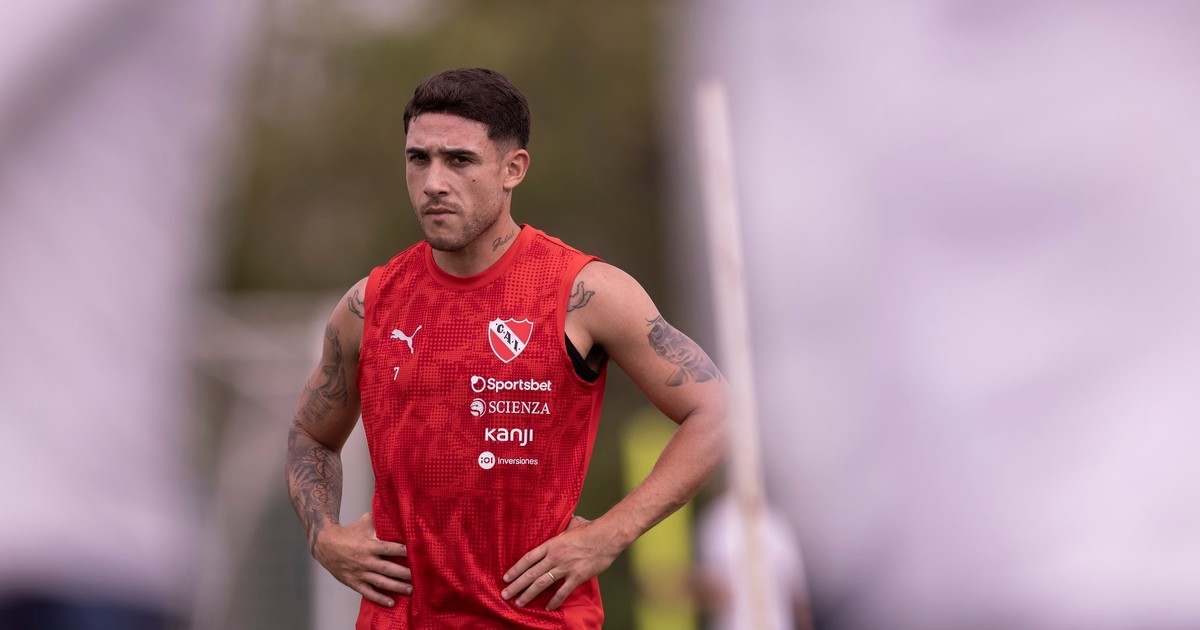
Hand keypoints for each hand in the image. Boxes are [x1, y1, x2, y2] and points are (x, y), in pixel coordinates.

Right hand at [313, 512, 411, 606]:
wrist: (326, 545)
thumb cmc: (349, 533)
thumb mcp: (364, 522)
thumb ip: (380, 519)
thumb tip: (397, 511)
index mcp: (368, 545)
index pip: (387, 549)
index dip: (401, 551)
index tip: (414, 553)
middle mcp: (365, 560)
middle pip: (387, 568)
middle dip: (403, 573)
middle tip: (417, 575)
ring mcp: (359, 573)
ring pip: (380, 582)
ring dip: (396, 587)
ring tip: (410, 589)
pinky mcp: (354, 582)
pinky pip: (368, 592)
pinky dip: (379, 598)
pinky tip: (391, 602)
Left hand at [500, 515, 622, 609]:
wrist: (608, 536)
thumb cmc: (591, 528)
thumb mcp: (571, 524)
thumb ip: (561, 528)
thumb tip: (559, 523)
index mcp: (552, 544)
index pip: (528, 558)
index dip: (515, 569)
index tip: (506, 578)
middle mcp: (555, 556)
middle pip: (531, 573)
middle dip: (516, 585)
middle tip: (505, 594)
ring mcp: (566, 567)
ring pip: (542, 583)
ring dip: (529, 594)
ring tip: (519, 602)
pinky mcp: (577, 576)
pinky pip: (563, 591)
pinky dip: (554, 601)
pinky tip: (548, 607)